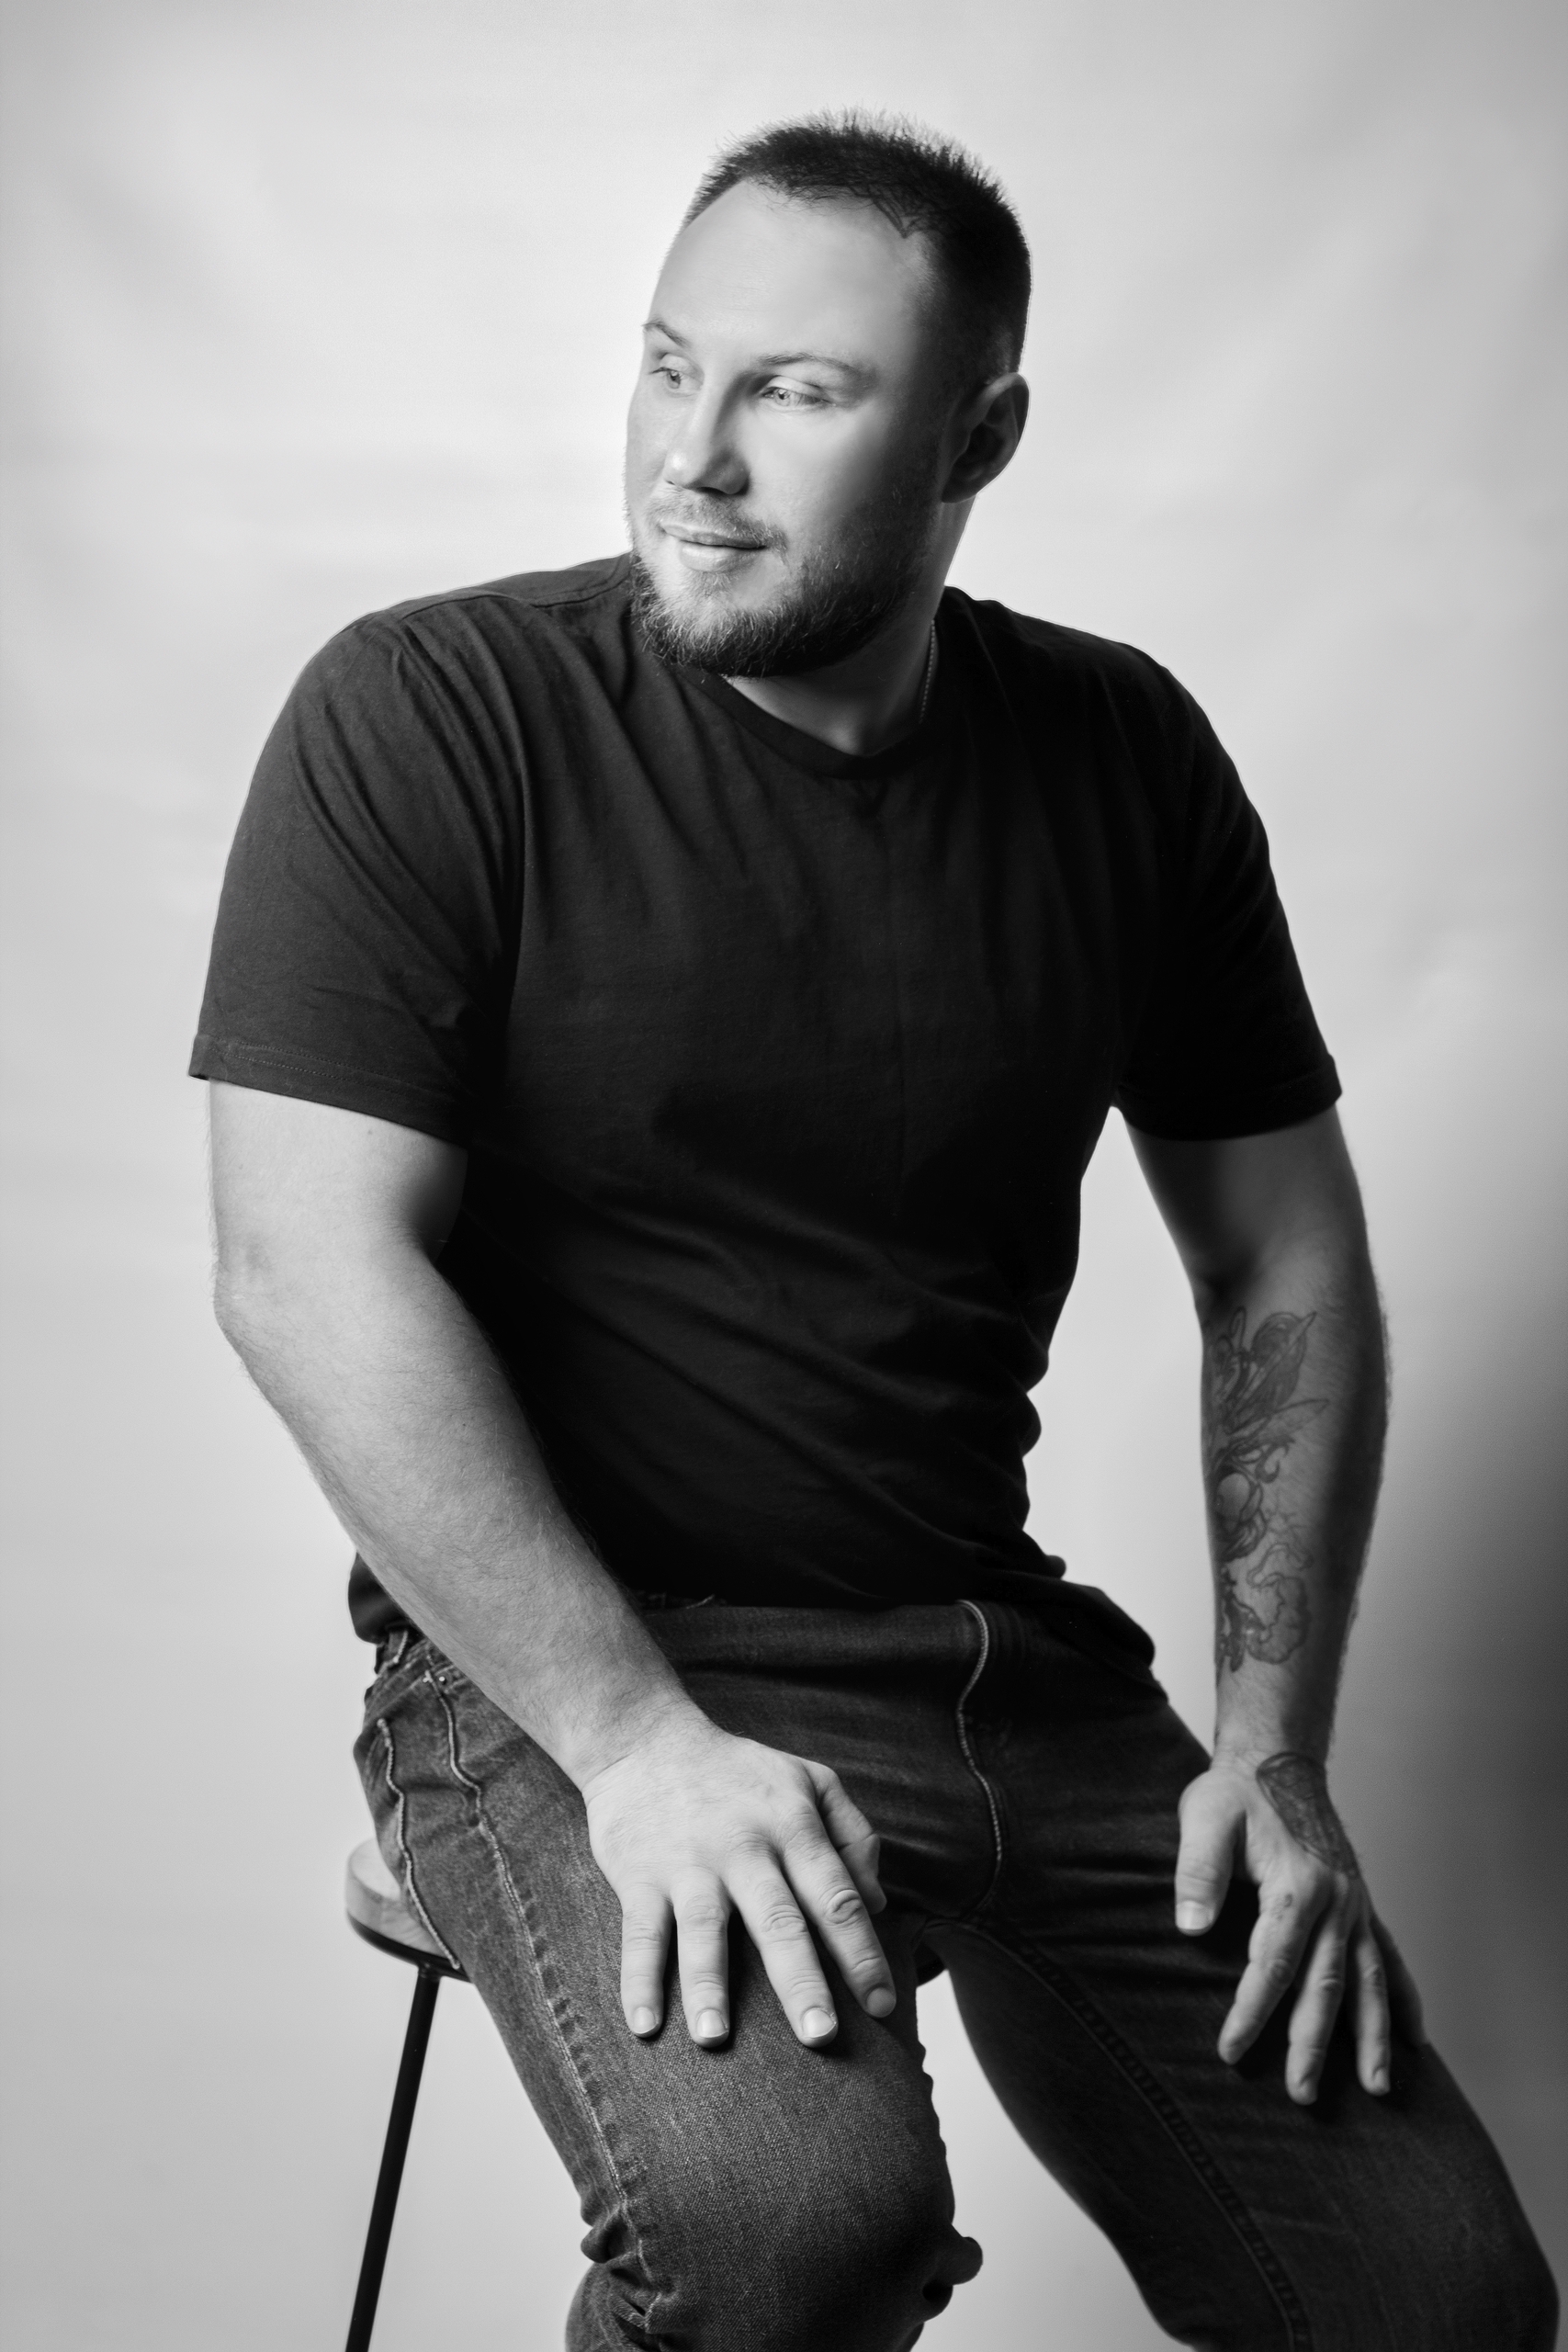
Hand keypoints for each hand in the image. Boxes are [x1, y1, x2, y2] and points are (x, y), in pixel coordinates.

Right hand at [580, 1705, 895, 2049]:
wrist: (645, 1739)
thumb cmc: (739, 1771)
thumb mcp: (810, 1780)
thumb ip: (853, 1836)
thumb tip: (879, 1904)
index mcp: (793, 1826)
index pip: (837, 1895)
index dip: (862, 1952)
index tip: (882, 2006)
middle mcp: (744, 1846)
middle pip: (778, 1920)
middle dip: (801, 1981)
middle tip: (821, 2036)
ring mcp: (688, 1863)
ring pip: (702, 1930)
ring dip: (708, 1985)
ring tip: (715, 2038)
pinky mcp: (638, 1875)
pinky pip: (639, 1935)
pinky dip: (638, 1981)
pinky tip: (645, 2026)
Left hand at [1174, 1750, 1424, 2102]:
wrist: (1277, 1760)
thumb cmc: (1235, 1793)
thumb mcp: (1204, 1819)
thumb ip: (1198, 1873)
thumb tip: (1191, 1929)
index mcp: (1296, 1884)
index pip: (1273, 1963)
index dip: (1251, 2011)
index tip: (1230, 2051)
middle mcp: (1336, 1900)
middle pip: (1326, 1985)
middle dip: (1314, 2043)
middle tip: (1303, 2095)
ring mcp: (1355, 1905)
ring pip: (1368, 1981)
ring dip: (1373, 2036)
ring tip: (1378, 2088)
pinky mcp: (1360, 1905)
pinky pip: (1389, 1958)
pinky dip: (1402, 1998)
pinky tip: (1414, 2038)